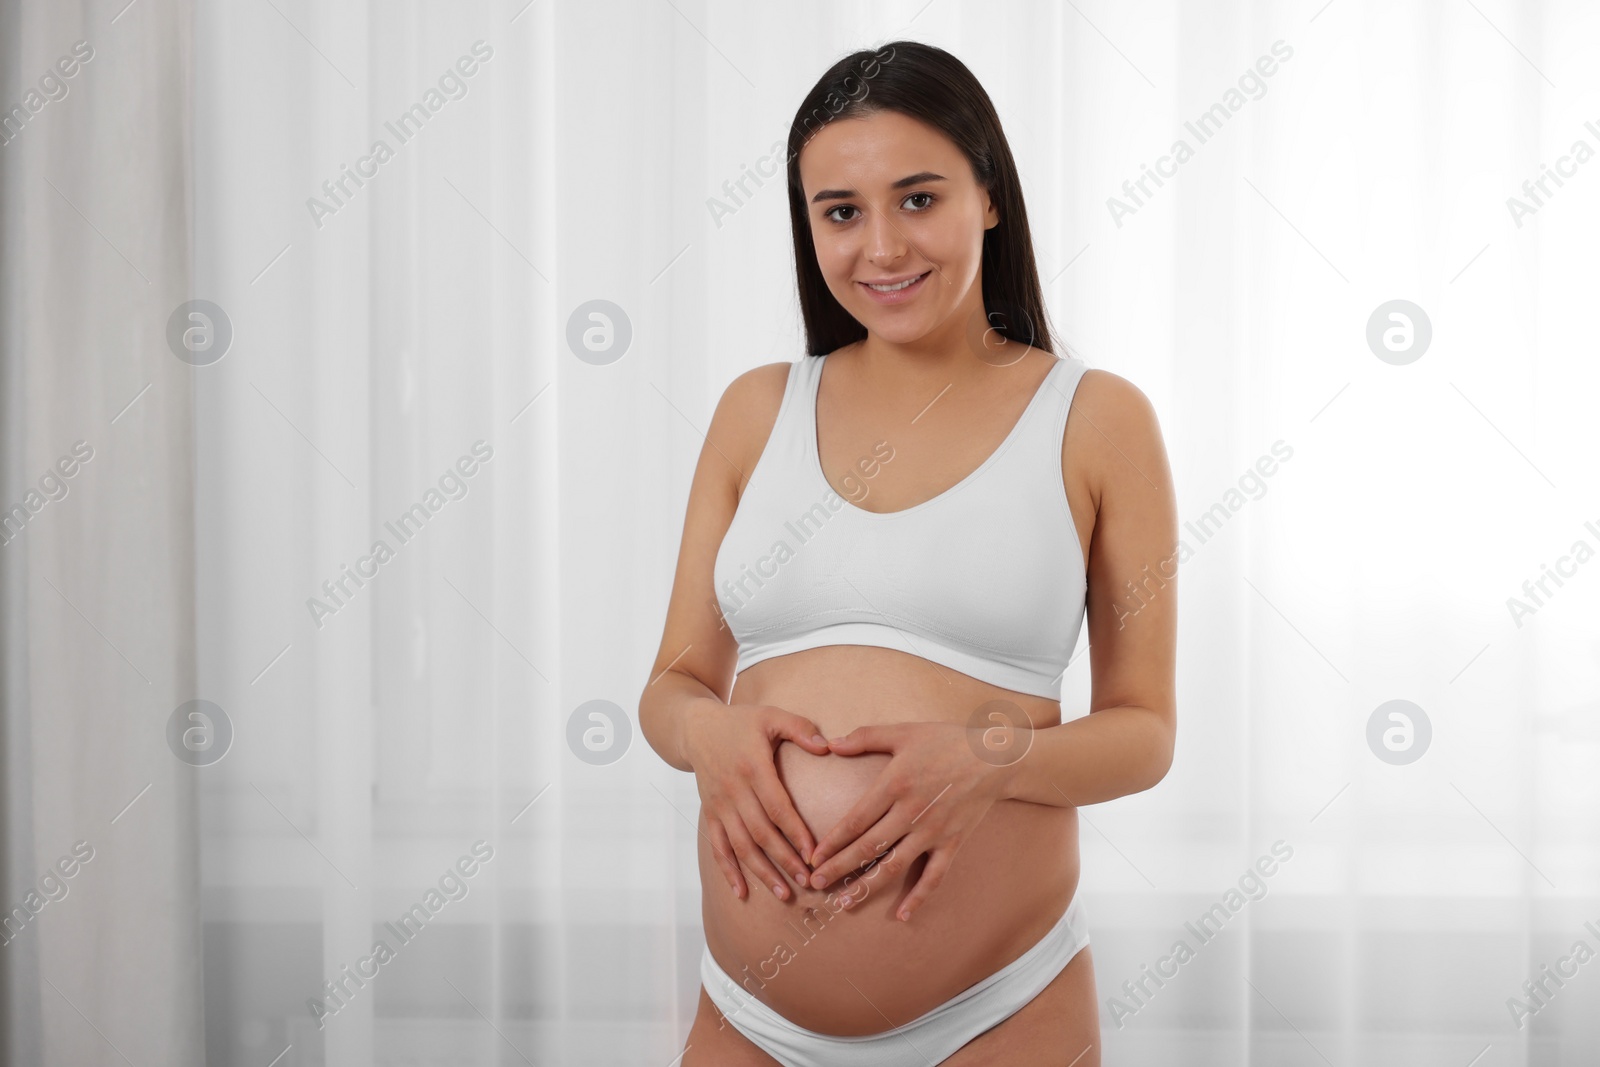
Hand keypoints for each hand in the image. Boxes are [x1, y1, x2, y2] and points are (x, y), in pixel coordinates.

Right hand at [684, 702, 831, 901]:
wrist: (696, 728)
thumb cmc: (741, 722)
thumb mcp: (771, 716)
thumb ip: (800, 729)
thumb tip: (827, 746)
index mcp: (753, 766)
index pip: (777, 806)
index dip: (795, 832)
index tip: (814, 854)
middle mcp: (734, 790)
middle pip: (761, 832)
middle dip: (784, 860)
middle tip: (808, 882)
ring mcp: (719, 804)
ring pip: (741, 845)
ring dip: (761, 872)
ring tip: (784, 893)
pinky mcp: (709, 813)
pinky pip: (718, 846)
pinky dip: (728, 870)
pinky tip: (742, 892)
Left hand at [805, 722, 1011, 921]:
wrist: (994, 758)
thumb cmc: (946, 741)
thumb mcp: (904, 732)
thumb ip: (865, 737)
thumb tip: (831, 744)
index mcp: (895, 784)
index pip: (855, 820)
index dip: (832, 841)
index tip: (813, 857)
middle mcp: (911, 812)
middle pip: (868, 848)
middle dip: (838, 868)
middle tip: (815, 884)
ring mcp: (933, 831)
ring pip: (894, 866)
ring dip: (867, 887)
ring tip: (844, 903)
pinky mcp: (952, 843)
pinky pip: (934, 876)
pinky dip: (919, 897)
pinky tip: (903, 915)